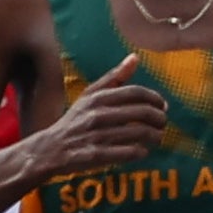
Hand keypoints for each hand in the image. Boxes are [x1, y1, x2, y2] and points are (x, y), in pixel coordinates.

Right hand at [34, 53, 169, 176]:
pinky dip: (141, 152)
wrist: (49, 149)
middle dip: (160, 119)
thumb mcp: (90, 96)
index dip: (155, 99)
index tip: (163, 106)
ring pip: (140, 133)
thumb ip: (114, 78)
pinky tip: (141, 151)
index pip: (136, 92)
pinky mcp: (96, 155)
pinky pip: (129, 153)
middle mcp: (97, 114)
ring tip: (156, 138)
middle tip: (162, 124)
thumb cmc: (75, 121)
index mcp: (97, 98)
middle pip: (142, 112)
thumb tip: (135, 57)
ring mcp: (96, 135)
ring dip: (155, 136)